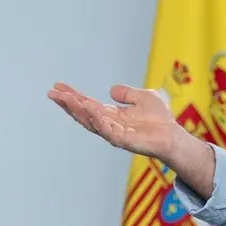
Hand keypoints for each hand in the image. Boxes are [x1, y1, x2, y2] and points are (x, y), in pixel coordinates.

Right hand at [47, 82, 184, 161]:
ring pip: (90, 121)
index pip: (87, 104)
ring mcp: (113, 133)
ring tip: (65, 98)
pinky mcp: (121, 140)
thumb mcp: (144, 97)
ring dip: (76, 110)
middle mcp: (108, 124)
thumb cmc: (160, 119)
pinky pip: (105, 129)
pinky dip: (96, 119)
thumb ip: (127, 93)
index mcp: (111, 115)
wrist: (172, 135)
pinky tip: (88, 108)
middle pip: (83, 113)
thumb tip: (111, 90)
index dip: (73, 95)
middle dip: (67, 103)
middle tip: (52, 92)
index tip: (58, 85)